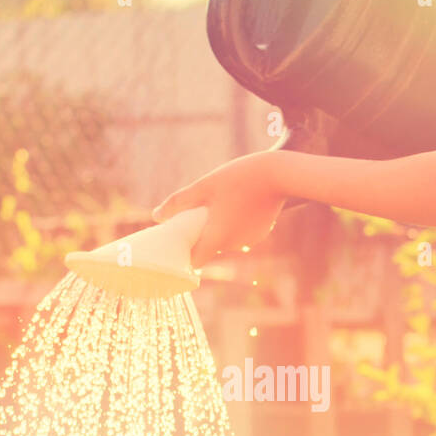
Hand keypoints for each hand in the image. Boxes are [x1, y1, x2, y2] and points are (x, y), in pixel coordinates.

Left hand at [152, 152, 286, 267]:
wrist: (280, 174)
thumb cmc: (239, 178)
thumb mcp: (204, 186)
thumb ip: (179, 203)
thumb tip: (156, 216)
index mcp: (217, 237)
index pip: (195, 261)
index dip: (185, 255)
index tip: (178, 245)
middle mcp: (234, 245)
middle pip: (210, 248)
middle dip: (201, 235)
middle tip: (195, 215)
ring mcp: (249, 241)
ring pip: (226, 240)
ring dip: (219, 228)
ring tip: (218, 205)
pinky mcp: (261, 233)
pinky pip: (241, 234)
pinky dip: (236, 224)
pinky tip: (237, 204)